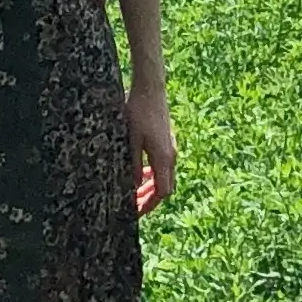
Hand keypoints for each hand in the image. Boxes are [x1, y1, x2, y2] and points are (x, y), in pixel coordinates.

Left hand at [127, 90, 176, 214]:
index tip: (135, 212)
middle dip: (149, 200)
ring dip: (151, 188)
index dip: (149, 205)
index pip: (161, 192)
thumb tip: (133, 187)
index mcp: (163, 158)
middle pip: (165, 187)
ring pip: (165, 177)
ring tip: (135, 194)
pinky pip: (163, 166)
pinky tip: (142, 173)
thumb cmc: (138, 111)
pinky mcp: (167, 141)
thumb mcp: (130, 140)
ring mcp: (171, 148)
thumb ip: (133, 165)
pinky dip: (153, 174)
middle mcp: (171, 156)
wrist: (151, 88)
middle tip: (133, 207)